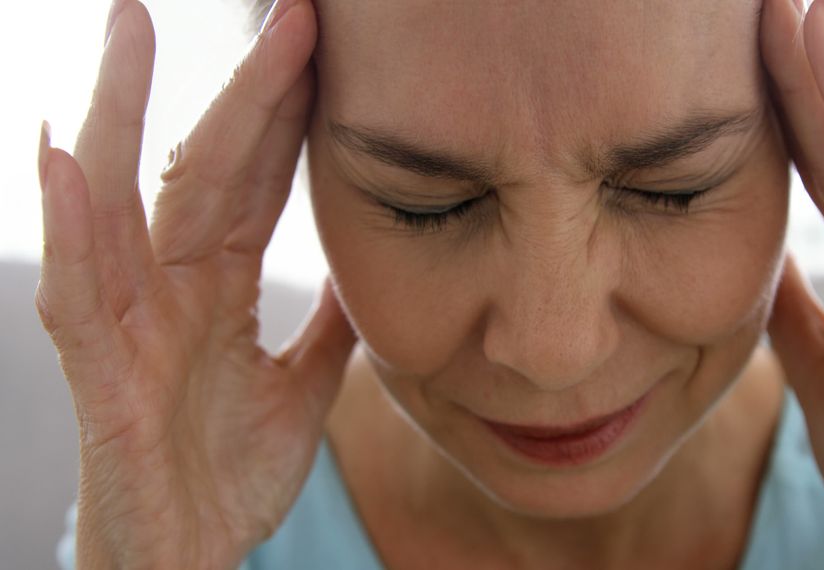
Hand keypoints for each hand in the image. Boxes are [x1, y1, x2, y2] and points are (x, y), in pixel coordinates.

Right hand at [35, 0, 355, 566]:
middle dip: (237, 89)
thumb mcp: (301, 389)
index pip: (254, 181)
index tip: (321, 45)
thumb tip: (364, 273)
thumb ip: (329, 328)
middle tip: (280, 11)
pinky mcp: (100, 376)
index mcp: (216, 288)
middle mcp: (168, 290)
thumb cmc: (228, 474)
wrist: (192, 559)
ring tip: (131, 29)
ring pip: (121, 204)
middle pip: (201, 170)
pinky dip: (69, 227)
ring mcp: (128, 326)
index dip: (286, 114)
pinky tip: (61, 155)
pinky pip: (79, 294)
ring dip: (124, 115)